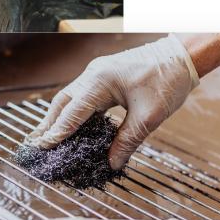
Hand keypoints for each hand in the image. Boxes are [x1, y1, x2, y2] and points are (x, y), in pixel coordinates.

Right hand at [26, 34, 199, 168]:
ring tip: (47, 136)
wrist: (183, 56)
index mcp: (100, 81)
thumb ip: (128, 140)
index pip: (72, 111)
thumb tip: (112, 163)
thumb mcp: (150, 116)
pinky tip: (71, 124)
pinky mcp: (103, 75)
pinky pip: (81, 94)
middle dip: (49, 124)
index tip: (43, 147)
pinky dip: (72, 110)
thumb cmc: (169, 81)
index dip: (57, 132)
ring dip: (58, 117)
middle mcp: (92, 74)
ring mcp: (96, 72)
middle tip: (36, 143)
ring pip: (69, 97)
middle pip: (62, 102)